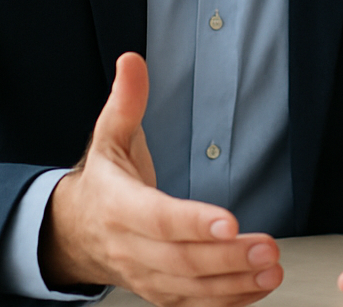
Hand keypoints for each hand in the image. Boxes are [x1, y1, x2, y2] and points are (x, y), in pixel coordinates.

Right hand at [40, 53, 282, 306]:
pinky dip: (226, 302)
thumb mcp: (107, 138)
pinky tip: (259, 290)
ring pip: (189, 288)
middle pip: (180, 260)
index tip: (230, 222)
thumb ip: (126, 103)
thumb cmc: (102, 182)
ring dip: (234, 283)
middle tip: (268, 247)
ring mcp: (144, 275)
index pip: (159, 218)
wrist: (70, 232)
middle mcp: (130, 247)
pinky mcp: (157, 292)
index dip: (194, 222)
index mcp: (119, 206)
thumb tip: (132, 61)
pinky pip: (191, 305)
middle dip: (227, 258)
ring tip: (272, 270)